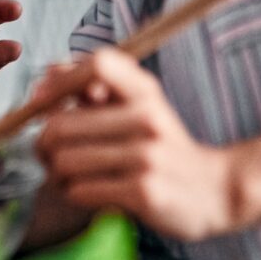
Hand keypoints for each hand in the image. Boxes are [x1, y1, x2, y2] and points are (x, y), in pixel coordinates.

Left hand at [32, 49, 241, 242]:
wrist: (217, 191)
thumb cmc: (165, 148)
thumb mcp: (140, 108)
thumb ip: (96, 90)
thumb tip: (49, 72)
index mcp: (145, 92)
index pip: (97, 65)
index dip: (60, 82)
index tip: (43, 102)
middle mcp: (147, 119)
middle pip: (61, 124)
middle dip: (43, 144)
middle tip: (48, 155)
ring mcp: (146, 156)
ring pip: (64, 161)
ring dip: (56, 174)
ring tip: (68, 177)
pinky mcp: (143, 192)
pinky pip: (80, 190)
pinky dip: (73, 194)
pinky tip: (86, 193)